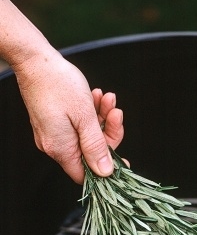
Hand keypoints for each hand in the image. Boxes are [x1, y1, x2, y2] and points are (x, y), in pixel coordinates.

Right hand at [14, 50, 123, 182]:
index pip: (86, 174)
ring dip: (101, 119)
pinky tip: (96, 98)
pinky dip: (90, 114)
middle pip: (90, 153)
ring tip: (107, 100)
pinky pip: (77, 126)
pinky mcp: (53, 123)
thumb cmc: (58, 83)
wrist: (35, 59)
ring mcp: (53, 134)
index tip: (122, 161)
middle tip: (116, 114)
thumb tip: (105, 172)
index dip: (106, 170)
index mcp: (61, 149)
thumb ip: (96, 146)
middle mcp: (54, 145)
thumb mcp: (85, 117)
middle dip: (108, 133)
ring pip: (86, 136)